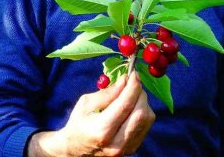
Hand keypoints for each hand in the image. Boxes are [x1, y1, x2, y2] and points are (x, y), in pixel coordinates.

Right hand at [27, 72, 154, 156]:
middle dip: (140, 93)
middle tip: (133, 82)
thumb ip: (107, 93)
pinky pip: (146, 125)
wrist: (76, 150)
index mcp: (102, 130)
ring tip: (131, 95)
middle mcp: (116, 143)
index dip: (133, 86)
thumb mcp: (86, 103)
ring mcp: (126, 148)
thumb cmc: (78, 123)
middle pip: (141, 113)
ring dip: (143, 102)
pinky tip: (133, 107)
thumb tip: (125, 80)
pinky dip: (143, 112)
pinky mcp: (133, 149)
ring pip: (147, 119)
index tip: (134, 74)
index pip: (125, 105)